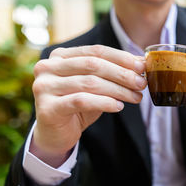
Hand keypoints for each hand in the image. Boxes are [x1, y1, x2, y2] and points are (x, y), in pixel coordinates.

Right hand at [31, 45, 146, 165]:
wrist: (56, 134)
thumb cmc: (78, 106)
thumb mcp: (97, 86)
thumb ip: (112, 73)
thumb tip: (140, 62)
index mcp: (60, 56)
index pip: (95, 51)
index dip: (121, 58)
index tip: (141, 66)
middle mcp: (48, 67)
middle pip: (93, 65)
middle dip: (122, 74)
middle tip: (141, 83)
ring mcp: (44, 87)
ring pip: (90, 83)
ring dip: (118, 90)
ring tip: (136, 97)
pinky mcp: (48, 107)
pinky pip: (82, 101)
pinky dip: (104, 102)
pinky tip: (119, 106)